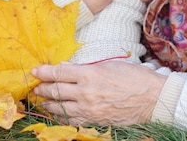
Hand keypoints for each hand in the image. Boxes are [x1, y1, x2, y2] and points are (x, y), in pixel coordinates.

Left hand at [32, 61, 166, 125]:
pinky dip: (62, 117)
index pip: (59, 73)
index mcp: (89, 74)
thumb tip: (68, 69)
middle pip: (56, 90)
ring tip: (42, 100)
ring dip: (48, 104)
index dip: (44, 72)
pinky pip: (72, 120)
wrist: (151, 99)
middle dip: (43, 88)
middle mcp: (86, 92)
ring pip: (60, 107)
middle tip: (35, 86)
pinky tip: (58, 114)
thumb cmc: (134, 77)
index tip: (35, 70)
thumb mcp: (109, 65)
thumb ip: (87, 68)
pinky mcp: (94, 120)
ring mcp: (89, 109)